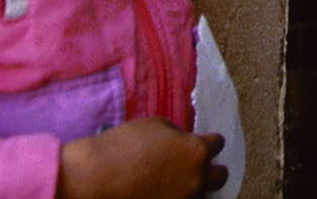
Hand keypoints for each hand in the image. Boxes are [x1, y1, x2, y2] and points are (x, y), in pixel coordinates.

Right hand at [56, 118, 226, 198]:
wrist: (96, 177)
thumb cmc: (124, 145)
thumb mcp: (156, 125)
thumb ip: (178, 135)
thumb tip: (183, 141)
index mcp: (197, 150)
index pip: (218, 144)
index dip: (208, 142)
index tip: (202, 143)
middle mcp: (197, 178)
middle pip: (220, 176)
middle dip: (209, 170)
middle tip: (194, 167)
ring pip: (203, 195)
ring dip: (194, 188)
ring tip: (178, 184)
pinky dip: (179, 198)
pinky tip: (166, 194)